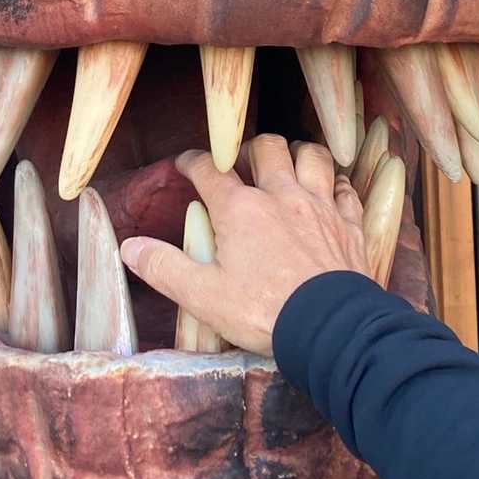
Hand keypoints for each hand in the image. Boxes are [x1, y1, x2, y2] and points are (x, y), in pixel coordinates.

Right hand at [120, 133, 371, 356]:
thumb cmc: (263, 311)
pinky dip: (336, 185)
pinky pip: (346, 190)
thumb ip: (163, 267)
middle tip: (242, 163)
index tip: (186, 163)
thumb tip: (129, 247)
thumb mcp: (202, 296)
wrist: (330, 330)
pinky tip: (330, 192)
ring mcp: (319, 207)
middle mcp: (280, 196)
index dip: (194, 162)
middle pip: (267, 148)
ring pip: (312, 157)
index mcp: (240, 210)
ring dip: (298, 154)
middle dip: (250, 147)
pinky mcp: (348, 225)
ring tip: (288, 165)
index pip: (210, 169)